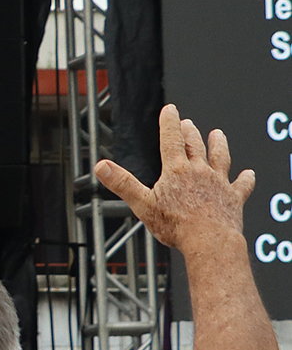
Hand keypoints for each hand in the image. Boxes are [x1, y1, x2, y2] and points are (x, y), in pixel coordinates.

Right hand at [96, 105, 254, 255]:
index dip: (169, 123)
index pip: (170, 140)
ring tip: (218, 134)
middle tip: (187, 122)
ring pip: (220, 158)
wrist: (210, 240)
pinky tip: (249, 174)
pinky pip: (242, 185)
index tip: (170, 109)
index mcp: (177, 171)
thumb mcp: (142, 204)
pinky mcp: (233, 198)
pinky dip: (246, 179)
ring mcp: (219, 183)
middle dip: (189, 132)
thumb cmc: (176, 225)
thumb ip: (122, 183)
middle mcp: (200, 172)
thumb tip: (101, 166)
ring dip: (218, 145)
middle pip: (194, 146)